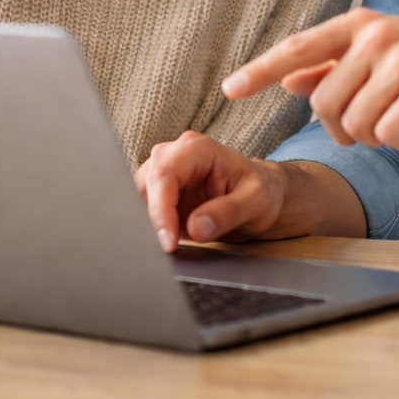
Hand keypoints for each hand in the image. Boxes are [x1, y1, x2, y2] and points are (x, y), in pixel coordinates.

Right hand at [135, 131, 288, 251]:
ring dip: (147, 225)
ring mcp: (164, 173)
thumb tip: (197, 227)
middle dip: (149, 219)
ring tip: (164, 249)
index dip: (161, 210)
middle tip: (163, 250)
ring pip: (137, 198)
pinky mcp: (160, 193)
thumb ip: (227, 212)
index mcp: (197, 149)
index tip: (168, 242)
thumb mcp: (256, 201)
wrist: (260, 195)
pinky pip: (143, 210)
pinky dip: (149, 228)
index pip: (165, 175)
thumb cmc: (261, 191)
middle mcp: (175, 154)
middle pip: (144, 185)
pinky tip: (163, 243)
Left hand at [222, 8, 398, 148]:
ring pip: (354, 123)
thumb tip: (288, 79)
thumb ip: (335, 67)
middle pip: (324, 102)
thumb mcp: (386, 56)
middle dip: (341, 126)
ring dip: (374, 135)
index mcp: (362, 24)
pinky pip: (388, 134)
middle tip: (372, 124)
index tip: (231, 89)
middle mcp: (377, 35)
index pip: (299, 47)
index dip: (261, 70)